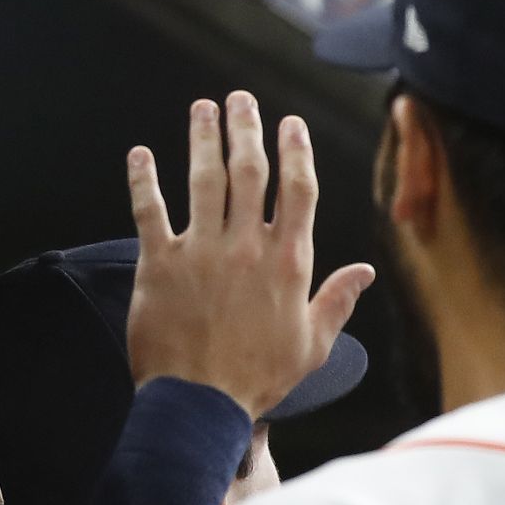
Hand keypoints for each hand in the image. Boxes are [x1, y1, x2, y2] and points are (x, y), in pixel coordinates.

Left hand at [124, 92, 373, 416]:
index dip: (295, 151)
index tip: (290, 125)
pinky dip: (143, 180)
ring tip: (202, 109)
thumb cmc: (257, 379)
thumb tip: (364, 274)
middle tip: (241, 99)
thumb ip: (337, 302)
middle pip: (250, 172)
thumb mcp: (312, 345)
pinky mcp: (159, 264)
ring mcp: (202, 252)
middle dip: (247, 128)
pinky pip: (149, 210)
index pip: (297, 191)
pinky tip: (141, 155)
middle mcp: (247, 248)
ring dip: (203, 138)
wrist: (201, 404)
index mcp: (288, 264)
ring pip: (204, 179)